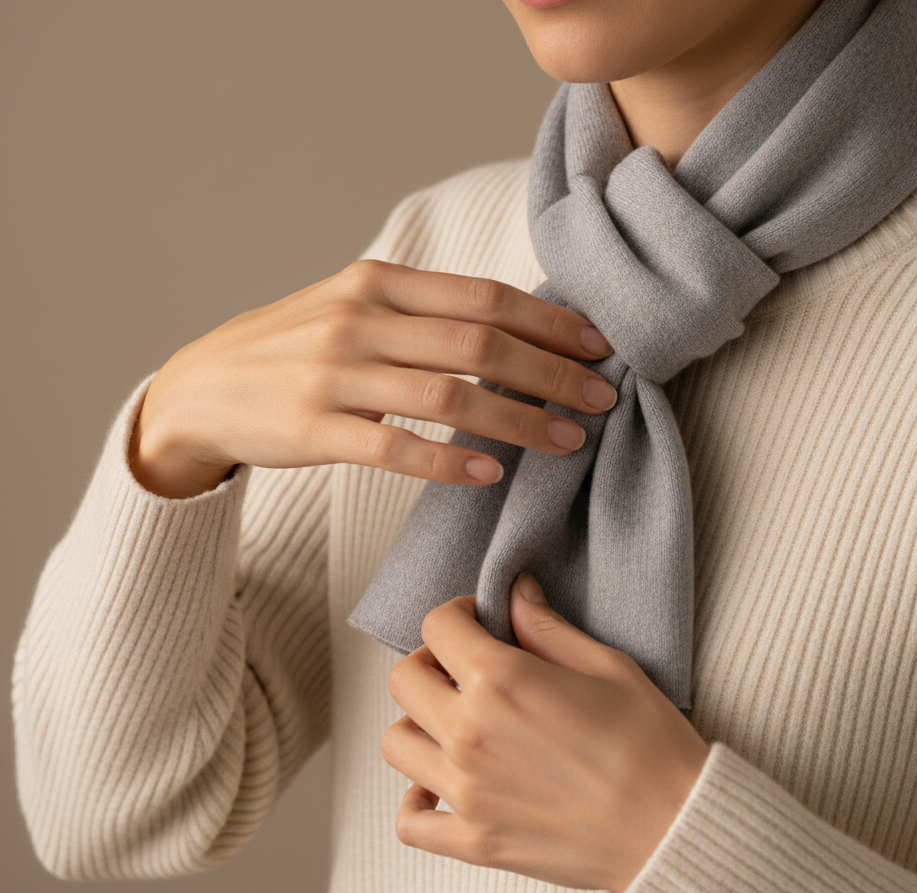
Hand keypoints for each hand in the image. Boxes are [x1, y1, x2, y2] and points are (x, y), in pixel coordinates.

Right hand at [129, 260, 616, 496]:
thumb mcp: (354, 307)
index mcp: (379, 282)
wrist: (202, 389)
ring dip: (518, 420)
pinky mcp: (313, 429)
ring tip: (568, 440)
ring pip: (448, 395)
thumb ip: (422, 312)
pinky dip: (448, 462)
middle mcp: (360, 319)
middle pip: (479, 342)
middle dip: (552, 372)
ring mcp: (334, 374)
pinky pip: (395, 449)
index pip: (484, 296)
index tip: (600, 345)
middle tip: (603, 398)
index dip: (549, 322)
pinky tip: (490, 474)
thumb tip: (510, 327)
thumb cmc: (294, 349)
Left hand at [381, 573, 709, 892]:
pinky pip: (410, 823)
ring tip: (456, 724)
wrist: (675, 828)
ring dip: (418, 724)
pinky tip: (441, 786)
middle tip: (467, 668)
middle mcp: (470, 733)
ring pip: (395, 742)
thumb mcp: (606, 665)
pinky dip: (415, 803)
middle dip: (431, 662)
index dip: (458, 615)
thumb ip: (547, 627)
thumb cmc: (650, 743)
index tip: (480, 623)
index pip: (436, 626)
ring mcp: (466, 791)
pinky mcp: (474, 840)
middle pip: (404, 678)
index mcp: (501, 681)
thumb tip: (516, 593)